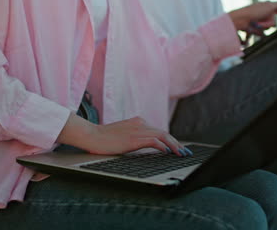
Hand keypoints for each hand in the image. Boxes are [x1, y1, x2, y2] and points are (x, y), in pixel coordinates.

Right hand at [58, 113, 190, 156]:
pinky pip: (154, 141)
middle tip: (185, 152)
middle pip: (164, 132)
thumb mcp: (123, 135)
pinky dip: (163, 146)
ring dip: (174, 145)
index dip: (171, 140)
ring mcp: (137, 130)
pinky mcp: (134, 138)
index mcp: (138, 122)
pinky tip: (168, 153)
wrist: (91, 135)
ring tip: (181, 154)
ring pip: (162, 135)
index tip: (178, 148)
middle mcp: (140, 123)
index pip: (159, 131)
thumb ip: (135, 137)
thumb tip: (148, 145)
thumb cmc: (103, 138)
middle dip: (176, 143)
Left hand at [229, 0, 276, 44]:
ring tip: (253, 25)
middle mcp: (265, 14)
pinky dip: (256, 33)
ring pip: (267, 29)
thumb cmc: (254, 11)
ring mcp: (260, 22)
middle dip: (267, 24)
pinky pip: (261, 34)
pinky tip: (251, 32)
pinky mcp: (255, 29)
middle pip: (273, 24)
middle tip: (258, 22)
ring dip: (261, 28)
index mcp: (269, 7)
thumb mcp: (269, 6)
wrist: (239, 20)